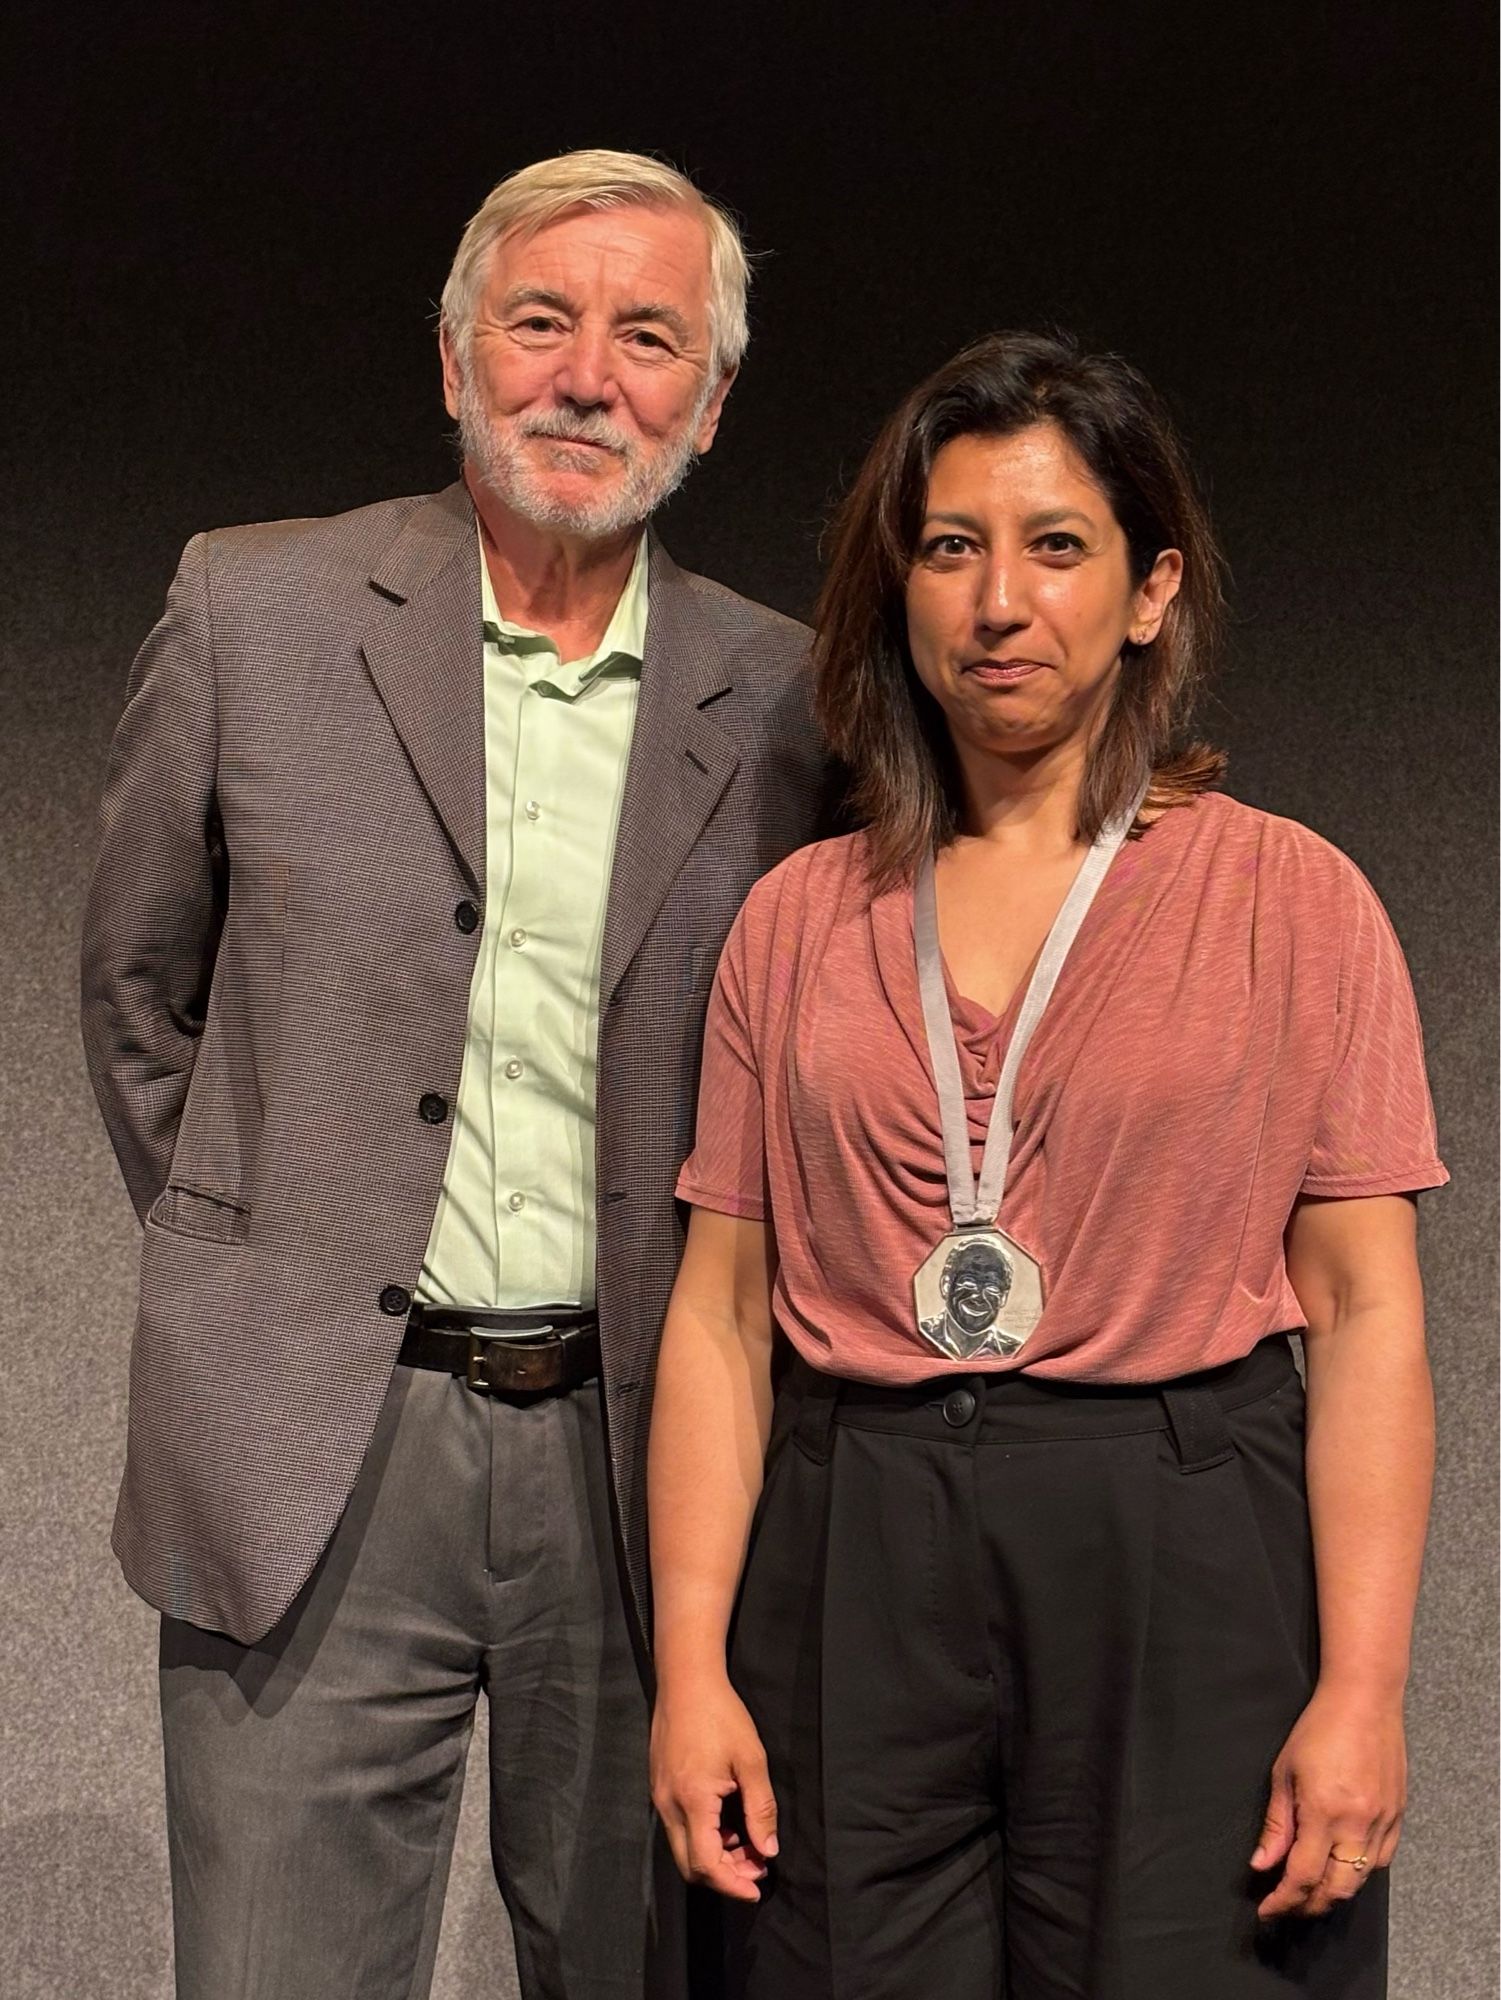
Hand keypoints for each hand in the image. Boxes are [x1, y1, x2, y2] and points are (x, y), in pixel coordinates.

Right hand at [651, 1671, 778, 1901]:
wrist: (686, 1680)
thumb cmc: (721, 1714)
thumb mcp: (751, 1759)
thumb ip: (760, 1809)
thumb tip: (768, 1850)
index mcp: (692, 1800)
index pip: (707, 1863)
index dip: (732, 1884)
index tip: (756, 1889)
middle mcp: (668, 1805)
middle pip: (690, 1865)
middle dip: (724, 1876)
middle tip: (757, 1870)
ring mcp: (660, 1796)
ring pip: (683, 1848)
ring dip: (715, 1856)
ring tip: (749, 1846)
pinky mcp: (659, 1787)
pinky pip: (678, 1828)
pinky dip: (703, 1837)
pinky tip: (728, 1825)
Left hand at [1252, 1683, 1406, 1920]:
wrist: (1364, 1699)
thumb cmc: (1319, 1727)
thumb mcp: (1284, 1772)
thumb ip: (1276, 1824)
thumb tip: (1262, 1864)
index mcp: (1324, 1812)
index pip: (1302, 1876)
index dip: (1283, 1900)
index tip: (1267, 1910)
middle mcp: (1358, 1824)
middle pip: (1336, 1889)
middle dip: (1308, 1906)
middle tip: (1287, 1907)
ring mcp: (1383, 1822)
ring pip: (1360, 1880)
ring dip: (1334, 1894)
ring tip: (1310, 1893)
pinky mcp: (1398, 1817)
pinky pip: (1381, 1861)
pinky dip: (1360, 1873)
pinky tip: (1342, 1868)